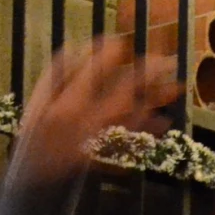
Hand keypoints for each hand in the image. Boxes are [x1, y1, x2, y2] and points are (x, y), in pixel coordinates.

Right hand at [13, 37, 179, 184]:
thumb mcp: (40, 98)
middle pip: (123, 92)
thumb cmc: (37, 130)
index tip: (121, 42)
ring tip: (177, 87)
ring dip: (156, 101)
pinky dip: (149, 131)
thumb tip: (81, 47)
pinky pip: (134, 140)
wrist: (38, 172)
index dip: (109, 56)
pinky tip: (165, 120)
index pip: (93, 73)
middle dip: (147, 75)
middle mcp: (89, 120)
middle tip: (167, 61)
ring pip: (135, 115)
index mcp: (69, 103)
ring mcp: (102, 137)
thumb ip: (60, 72)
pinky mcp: (110, 152)